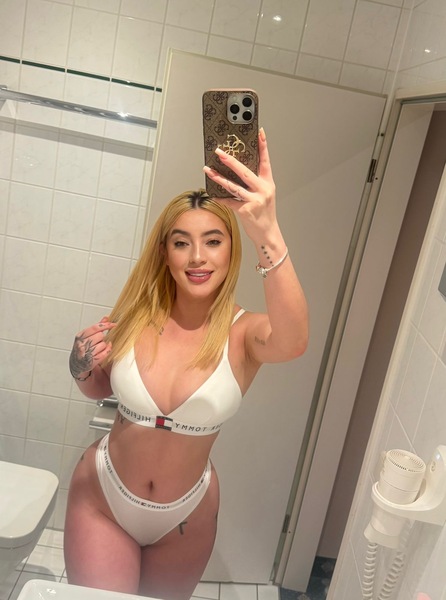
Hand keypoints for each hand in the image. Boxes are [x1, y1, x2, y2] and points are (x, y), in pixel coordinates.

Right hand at [69, 316, 115, 378]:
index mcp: (80, 336)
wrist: (76, 365)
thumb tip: (106, 318)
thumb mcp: (86, 336)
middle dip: (102, 338)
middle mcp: (81, 344)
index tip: (114, 324)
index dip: (106, 325)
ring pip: (103, 344)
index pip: (95, 328)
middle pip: (100, 336)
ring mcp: (86, 353)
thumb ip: (97, 327)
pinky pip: (105, 353)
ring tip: (98, 348)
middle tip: (98, 341)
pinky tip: (104, 351)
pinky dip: (107, 351)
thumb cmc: (82, 348)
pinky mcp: (91, 361)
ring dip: (104, 345)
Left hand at [203, 128, 277, 243]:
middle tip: (219, 151)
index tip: (259, 131)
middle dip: (230, 160)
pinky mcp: (246, 211)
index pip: (265, 161)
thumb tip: (236, 171)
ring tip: (208, 170)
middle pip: (244, 171)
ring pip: (233, 186)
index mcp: (268, 183)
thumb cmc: (264, 214)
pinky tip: (212, 193)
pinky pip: (229, 201)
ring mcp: (254, 200)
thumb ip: (254, 184)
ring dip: (218, 178)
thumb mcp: (264, 196)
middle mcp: (263, 190)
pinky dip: (220, 197)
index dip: (263, 146)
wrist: (268, 234)